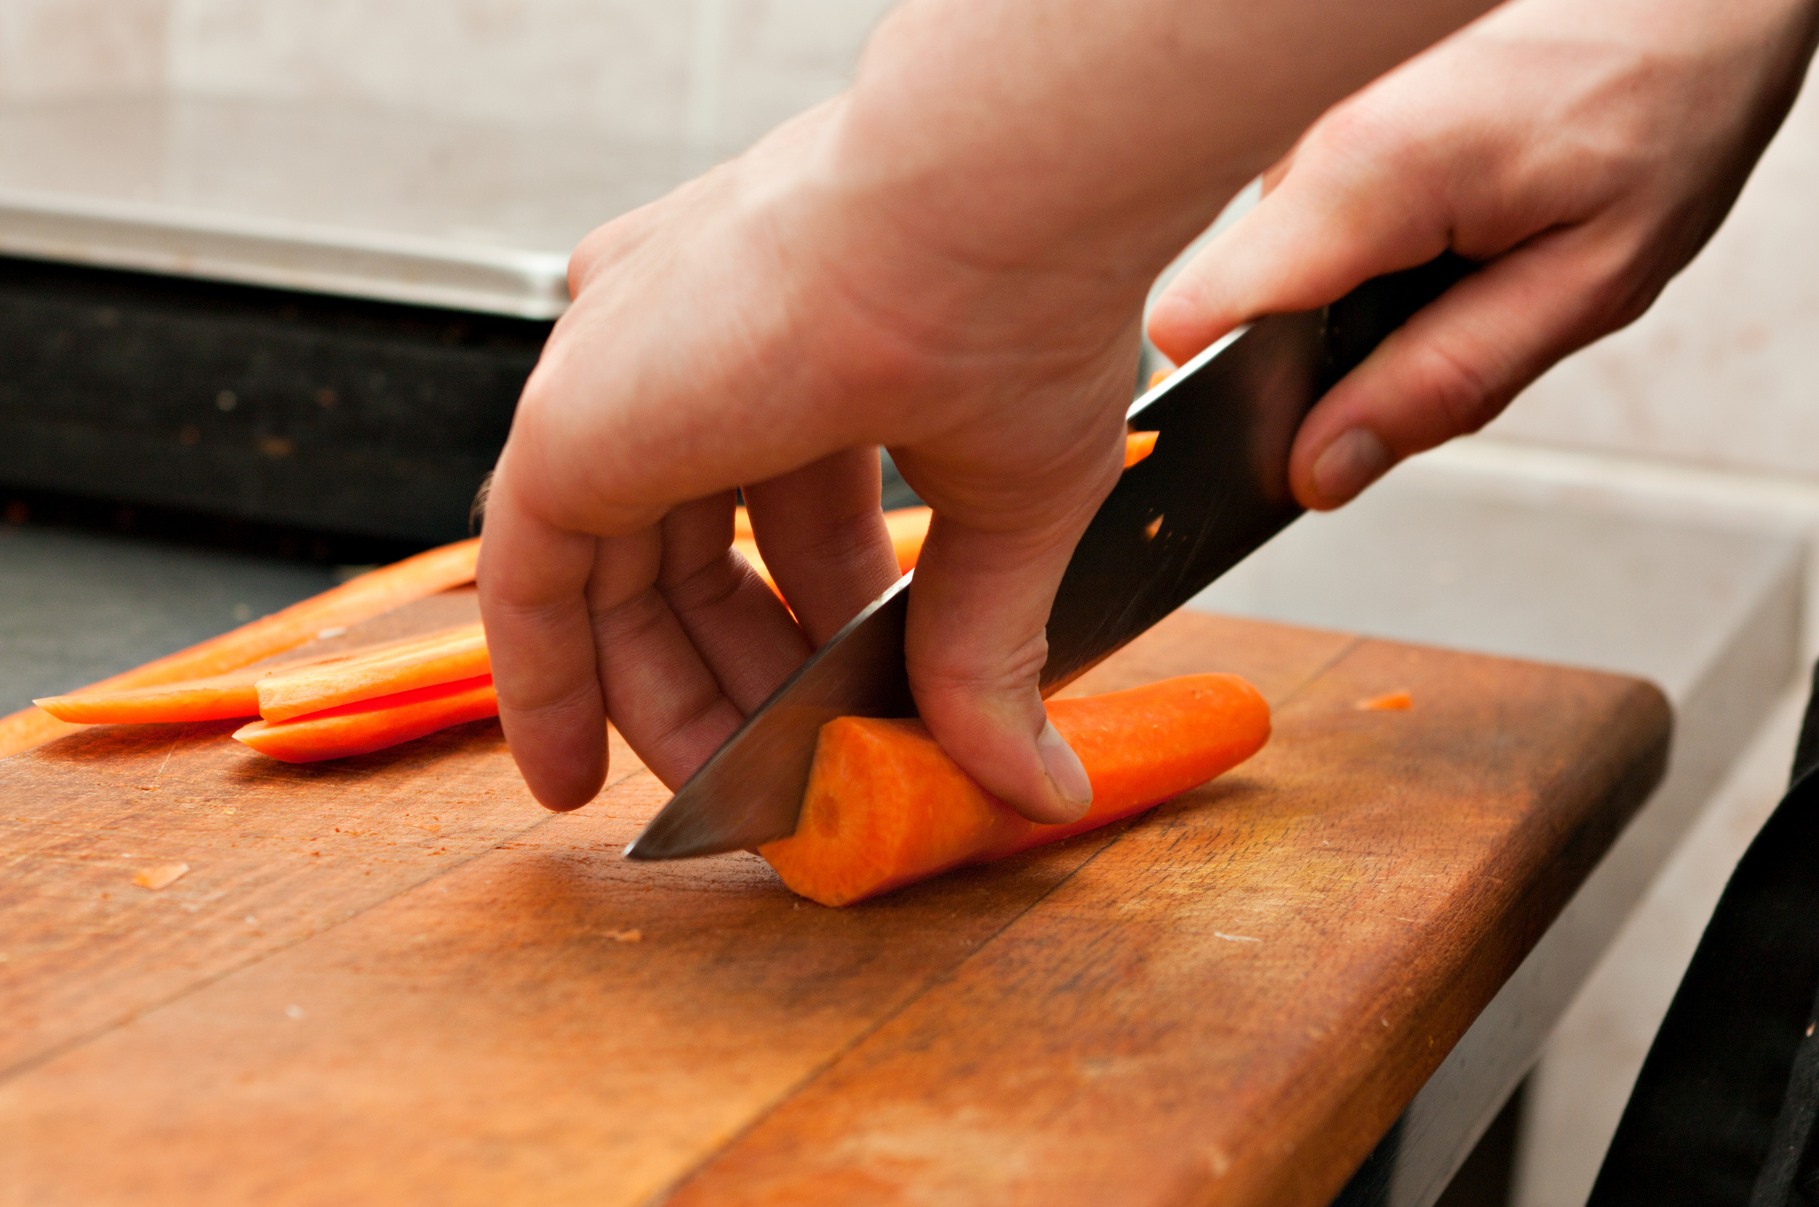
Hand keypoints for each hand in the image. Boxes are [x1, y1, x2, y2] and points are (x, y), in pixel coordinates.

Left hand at [479, 102, 1136, 822]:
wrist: (985, 209)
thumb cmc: (1023, 302)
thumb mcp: (1011, 507)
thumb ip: (984, 647)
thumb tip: (1037, 783)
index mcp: (792, 341)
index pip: (783, 521)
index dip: (814, 637)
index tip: (844, 723)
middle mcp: (687, 348)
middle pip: (689, 564)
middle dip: (744, 688)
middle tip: (791, 787)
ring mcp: (616, 380)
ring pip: (609, 583)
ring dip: (666, 709)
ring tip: (725, 810)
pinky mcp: (568, 429)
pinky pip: (528, 586)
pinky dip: (547, 688)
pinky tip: (569, 782)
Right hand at [1148, 0, 1818, 509]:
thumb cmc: (1666, 108)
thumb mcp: (1586, 286)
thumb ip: (1443, 384)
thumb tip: (1319, 467)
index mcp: (1365, 178)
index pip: (1192, 324)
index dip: (1226, 405)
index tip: (1296, 442)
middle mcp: (1317, 142)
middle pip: (1236, 311)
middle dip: (1314, 369)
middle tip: (1442, 349)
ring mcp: (1320, 129)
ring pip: (1277, 277)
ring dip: (1355, 317)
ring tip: (1472, 278)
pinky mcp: (1339, 129)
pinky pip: (1314, 236)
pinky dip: (1371, 271)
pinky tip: (1459, 244)